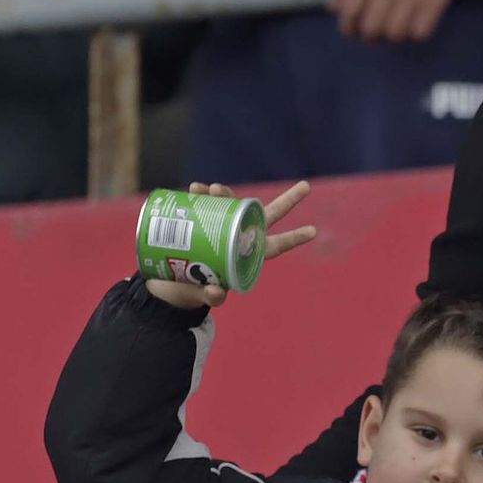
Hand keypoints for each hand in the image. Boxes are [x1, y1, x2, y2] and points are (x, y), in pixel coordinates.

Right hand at [144, 179, 316, 308]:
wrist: (170, 283)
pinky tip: (194, 190)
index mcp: (248, 255)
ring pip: (234, 205)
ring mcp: (224, 226)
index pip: (274, 246)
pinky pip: (208, 203)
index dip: (292, 239)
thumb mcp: (204, 295)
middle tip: (307, 186)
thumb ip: (213, 296)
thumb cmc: (193, 291)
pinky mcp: (204, 220)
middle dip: (288, 201)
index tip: (312, 232)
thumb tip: (216, 292)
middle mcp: (241, 237)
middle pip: (267, 217)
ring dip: (226, 195)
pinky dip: (201, 196)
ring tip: (210, 189)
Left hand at [336, 0, 462, 42]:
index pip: (350, 12)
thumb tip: (332, 9)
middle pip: (371, 29)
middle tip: (376, 34)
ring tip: (397, 27)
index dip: (348, 28)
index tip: (352, 32)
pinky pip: (419, 34)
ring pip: (396, 35)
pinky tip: (416, 22)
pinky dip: (416, 33)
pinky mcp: (435, 2)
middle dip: (371, 36)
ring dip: (395, 36)